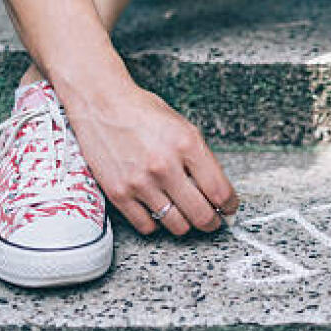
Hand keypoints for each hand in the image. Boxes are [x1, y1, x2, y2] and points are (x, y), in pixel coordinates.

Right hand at [63, 83, 238, 235]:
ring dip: (186, 225)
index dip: (229, 205)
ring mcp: (140, 182)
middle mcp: (165, 166)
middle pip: (201, 214)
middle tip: (213, 221)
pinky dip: (157, 223)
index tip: (229, 208)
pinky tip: (159, 212)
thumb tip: (215, 189)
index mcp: (187, 145)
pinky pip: (146, 226)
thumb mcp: (183, 127)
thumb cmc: (142, 112)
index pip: (219, 190)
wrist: (101, 104)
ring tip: (187, 217)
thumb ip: (199, 158)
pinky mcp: (119, 193)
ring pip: (176, 225)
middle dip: (212, 222)